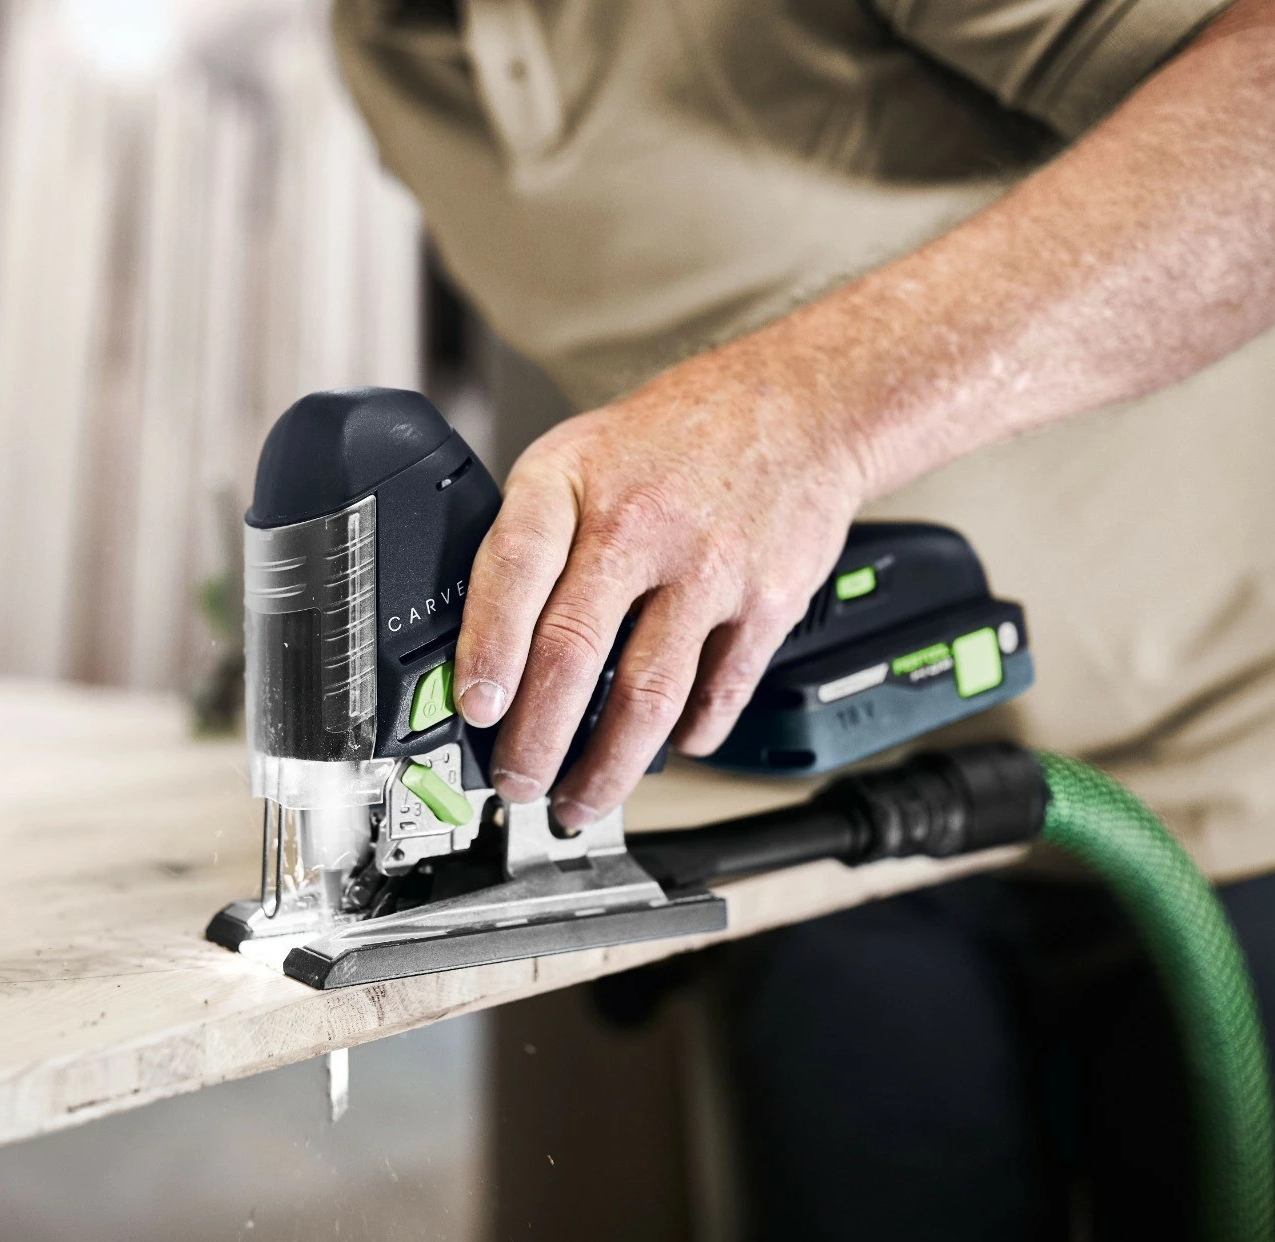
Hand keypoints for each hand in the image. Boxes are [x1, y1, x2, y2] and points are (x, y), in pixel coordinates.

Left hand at [451, 351, 869, 830]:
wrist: (799, 406)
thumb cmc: (671, 441)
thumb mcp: (576, 457)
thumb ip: (532, 539)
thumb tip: (481, 649)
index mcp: (572, 482)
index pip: (514, 570)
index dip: (487, 647)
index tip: (475, 709)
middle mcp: (639, 523)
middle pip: (573, 649)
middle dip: (536, 737)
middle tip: (516, 783)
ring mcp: (709, 564)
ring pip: (649, 691)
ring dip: (608, 765)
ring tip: (579, 801)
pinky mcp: (768, 599)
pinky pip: (721, 689)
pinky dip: (692, 734)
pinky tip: (669, 751)